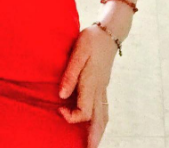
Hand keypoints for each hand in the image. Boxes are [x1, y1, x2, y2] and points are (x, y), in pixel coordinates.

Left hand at [57, 24, 118, 147]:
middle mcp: (99, 88)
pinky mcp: (104, 83)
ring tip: (94, 143)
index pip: (84, 111)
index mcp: (91, 82)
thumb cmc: (91, 39)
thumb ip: (70, 74)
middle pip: (98, 119)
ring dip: (100, 130)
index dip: (71, 117)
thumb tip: (61, 96)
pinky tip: (98, 123)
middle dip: (94, 136)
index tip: (59, 110)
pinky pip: (105, 107)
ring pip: (104, 115)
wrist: (109, 32)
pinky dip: (102, 120)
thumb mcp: (78, 52)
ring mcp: (104, 87)